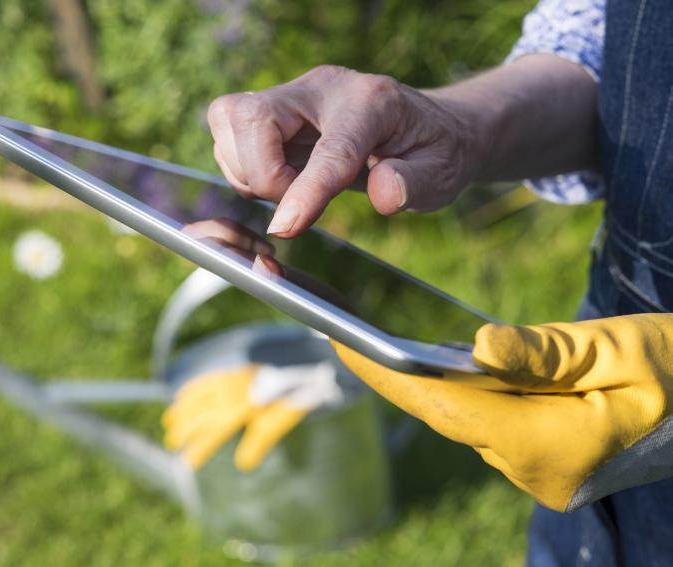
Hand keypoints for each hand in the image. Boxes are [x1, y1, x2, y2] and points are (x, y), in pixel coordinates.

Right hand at [162, 362, 340, 470]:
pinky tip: (181, 396)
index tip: (187, 463)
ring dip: (182, 410)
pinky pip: (205, 380)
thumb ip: (259, 443)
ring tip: (169, 423)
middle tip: (173, 443)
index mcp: (239, 410)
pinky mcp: (231, 371)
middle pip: (199, 415)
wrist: (298, 367)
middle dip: (184, 430)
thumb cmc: (289, 399)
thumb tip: (242, 464)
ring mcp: (228, 380)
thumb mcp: (276, 423)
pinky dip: (190, 389)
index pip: (212, 434)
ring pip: (197, 397)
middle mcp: (229, 394)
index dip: (199, 449)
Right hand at [207, 65, 483, 236]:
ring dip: (245, 169)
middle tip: (293, 201)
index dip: (305, 191)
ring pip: (228, 119)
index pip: (329, 148)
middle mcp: (321, 89)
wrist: (426, 126)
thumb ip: (414, 183)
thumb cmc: (433, 150)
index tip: (285, 229)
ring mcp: (291, 96)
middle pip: (252, 116)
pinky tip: (276, 180)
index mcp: (371, 102)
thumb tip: (384, 196)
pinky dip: (241, 167)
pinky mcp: (270, 111)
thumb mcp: (442, 172)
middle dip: (260, 172)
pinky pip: (227, 133)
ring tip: (288, 188)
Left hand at [332, 314, 672, 511]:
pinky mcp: (543, 459)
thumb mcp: (622, 349)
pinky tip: (436, 361)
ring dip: (424, 382)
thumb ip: (548, 352)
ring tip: (374, 337)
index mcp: (552, 447)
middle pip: (446, 415)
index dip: (388, 375)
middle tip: (341, 328)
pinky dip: (459, 390)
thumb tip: (478, 348)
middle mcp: (535, 470)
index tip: (339, 341)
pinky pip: (487, 421)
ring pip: (464, 418)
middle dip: (394, 374)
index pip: (447, 409)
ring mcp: (539, 471)